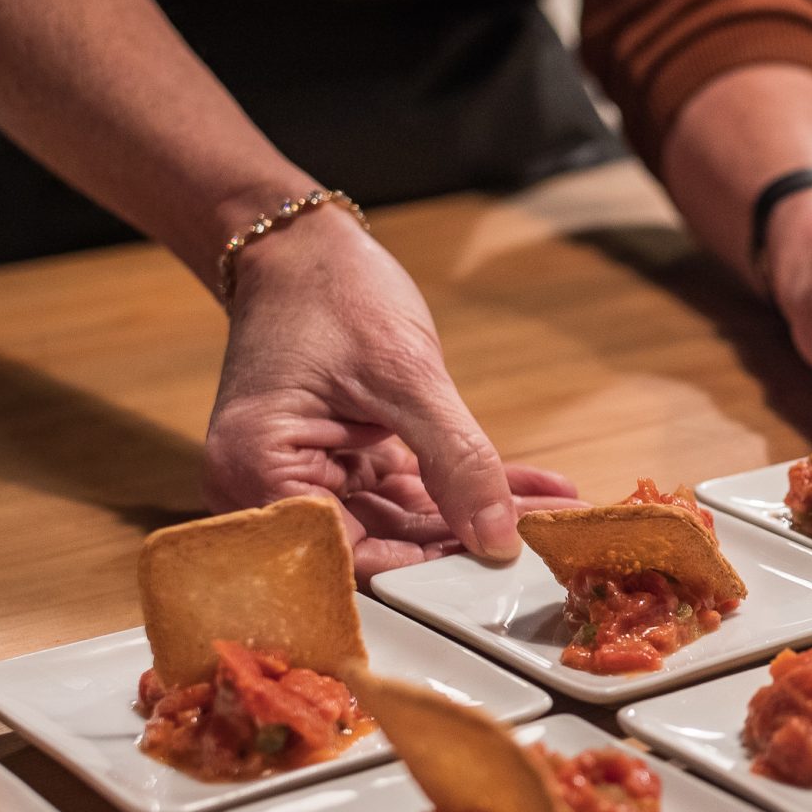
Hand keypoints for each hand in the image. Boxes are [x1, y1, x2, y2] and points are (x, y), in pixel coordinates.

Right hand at [203, 211, 581, 580]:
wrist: (302, 245)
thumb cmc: (330, 292)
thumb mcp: (404, 375)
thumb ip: (453, 460)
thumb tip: (497, 539)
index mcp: (258, 473)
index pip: (347, 556)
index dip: (424, 566)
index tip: (496, 564)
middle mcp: (275, 489)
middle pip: (381, 544)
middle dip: (467, 541)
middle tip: (545, 541)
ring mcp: (313, 477)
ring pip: (406, 521)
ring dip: (478, 515)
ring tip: (552, 515)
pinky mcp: (345, 463)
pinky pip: (410, 490)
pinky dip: (466, 487)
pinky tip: (530, 491)